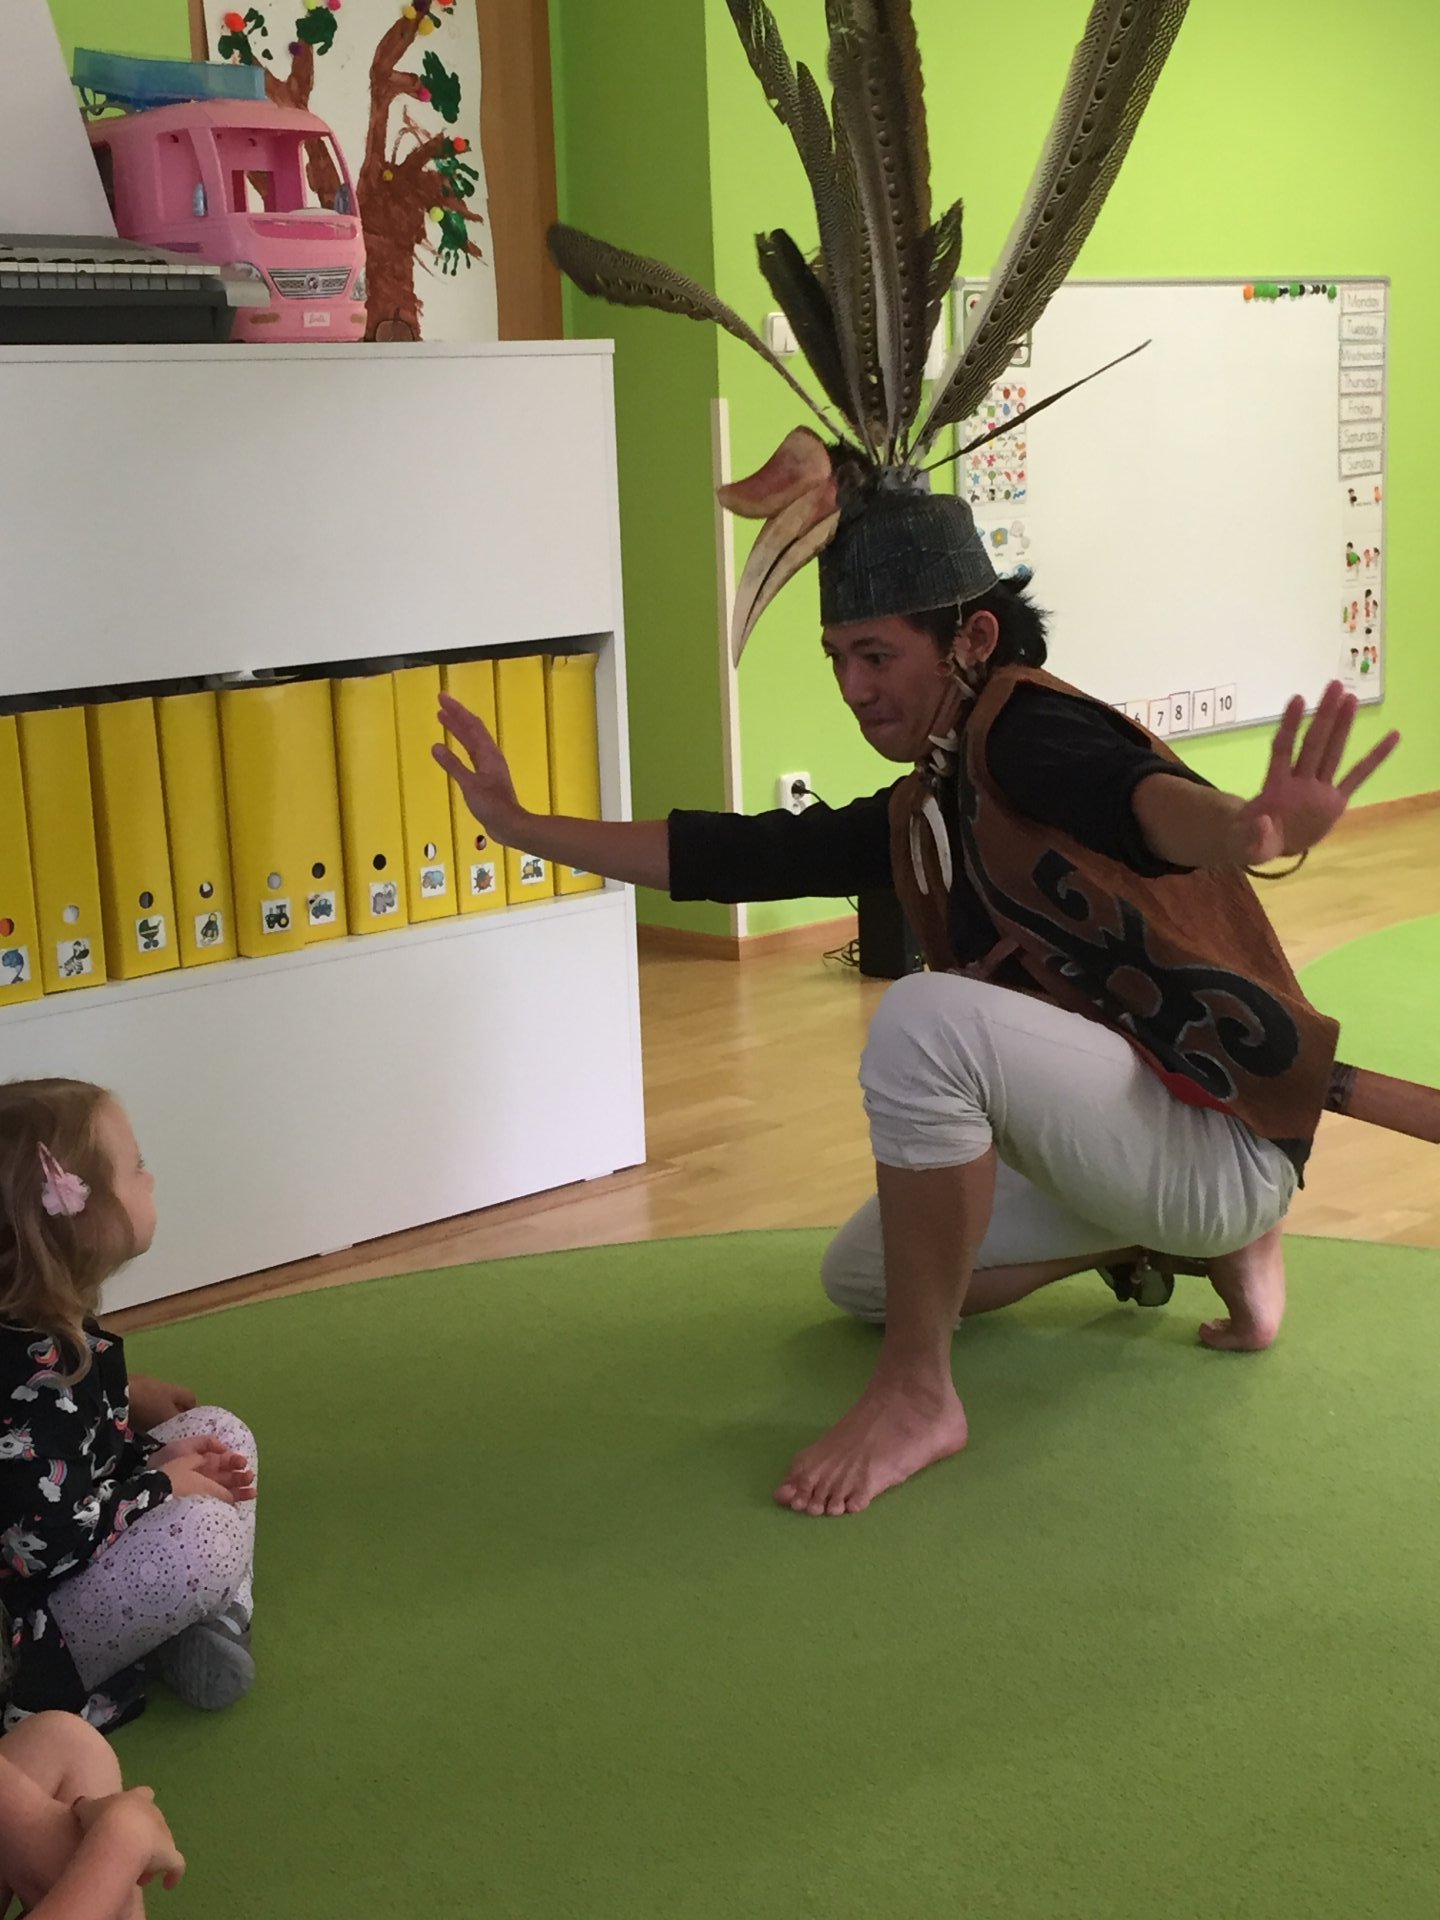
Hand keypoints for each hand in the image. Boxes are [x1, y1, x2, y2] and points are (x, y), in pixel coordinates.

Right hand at [74, 1789, 185, 1891]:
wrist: (119, 1837)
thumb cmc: (103, 1819)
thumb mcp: (88, 1808)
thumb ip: (86, 1806)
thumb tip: (82, 1804)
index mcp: (138, 1798)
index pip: (143, 1795)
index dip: (136, 1807)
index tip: (125, 1819)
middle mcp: (155, 1814)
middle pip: (152, 1824)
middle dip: (141, 1840)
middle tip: (124, 1855)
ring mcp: (164, 1834)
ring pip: (162, 1845)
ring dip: (151, 1859)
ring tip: (137, 1875)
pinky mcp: (169, 1855)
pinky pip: (177, 1866)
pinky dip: (173, 1875)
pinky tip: (167, 1883)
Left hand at [127, 1374, 195, 1432]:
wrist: (114, 1394)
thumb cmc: (147, 1407)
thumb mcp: (168, 1420)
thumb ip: (179, 1428)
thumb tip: (186, 1434)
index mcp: (178, 1391)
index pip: (192, 1402)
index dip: (193, 1416)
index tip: (189, 1432)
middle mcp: (164, 1386)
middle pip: (174, 1406)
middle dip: (172, 1421)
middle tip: (169, 1437)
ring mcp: (144, 1388)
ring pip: (156, 1408)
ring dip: (155, 1421)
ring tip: (151, 1436)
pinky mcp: (128, 1392)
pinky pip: (140, 1409)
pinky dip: (140, 1419)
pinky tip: (135, 1430)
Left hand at [152, 1434, 255, 1501]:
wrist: (154, 1488)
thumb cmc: (168, 1464)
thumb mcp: (185, 1446)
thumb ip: (206, 1443)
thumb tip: (224, 1449)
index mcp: (201, 1462)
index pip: (222, 1461)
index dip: (233, 1460)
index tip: (241, 1462)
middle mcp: (204, 1477)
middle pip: (227, 1476)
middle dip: (240, 1475)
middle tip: (249, 1476)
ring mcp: (204, 1491)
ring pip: (228, 1489)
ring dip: (241, 1488)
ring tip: (252, 1490)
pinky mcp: (203, 1504)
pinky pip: (223, 1502)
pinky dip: (236, 1499)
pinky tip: (247, 1497)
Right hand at [432, 693, 523, 843]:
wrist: (509, 824)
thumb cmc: (491, 805)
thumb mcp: (469, 785)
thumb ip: (453, 765)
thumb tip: (436, 746)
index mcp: (488, 754)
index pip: (471, 725)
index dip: (457, 710)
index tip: (442, 697)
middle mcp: (490, 756)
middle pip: (472, 729)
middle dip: (456, 715)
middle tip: (440, 703)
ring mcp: (489, 766)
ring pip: (472, 741)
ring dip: (458, 728)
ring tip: (443, 718)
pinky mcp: (486, 777)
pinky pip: (471, 753)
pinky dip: (461, 745)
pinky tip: (453, 748)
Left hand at [1231, 680, 1399, 863]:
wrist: (1266, 845)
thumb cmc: (1252, 840)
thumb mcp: (1248, 846)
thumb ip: (1254, 836)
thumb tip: (1262, 821)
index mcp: (1277, 787)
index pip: (1282, 749)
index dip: (1289, 725)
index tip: (1298, 699)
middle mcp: (1300, 781)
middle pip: (1313, 743)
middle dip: (1324, 715)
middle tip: (1335, 685)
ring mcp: (1318, 788)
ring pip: (1332, 752)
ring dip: (1342, 725)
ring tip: (1351, 697)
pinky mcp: (1335, 801)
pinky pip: (1358, 777)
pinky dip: (1375, 758)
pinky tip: (1392, 736)